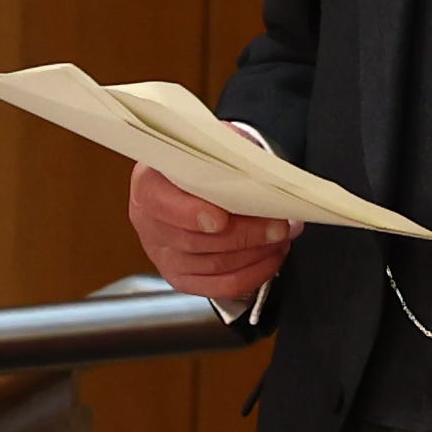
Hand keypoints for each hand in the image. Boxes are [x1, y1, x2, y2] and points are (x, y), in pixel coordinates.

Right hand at [126, 161, 294, 301]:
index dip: (190, 214)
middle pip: (194, 239)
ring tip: (282, 236)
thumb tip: (258, 169)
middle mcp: (150, 222)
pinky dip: (252, 275)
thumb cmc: (202, 163)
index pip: (159, 202)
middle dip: (246, 234)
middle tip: (279, 225)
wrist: (196, 179)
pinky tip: (271, 258)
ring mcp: (164, 254)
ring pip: (213, 264)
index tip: (220, 219)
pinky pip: (220, 286)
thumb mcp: (210, 144)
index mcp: (149, 184)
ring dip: (256, 253)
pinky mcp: (182, 277)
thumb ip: (226, 152)